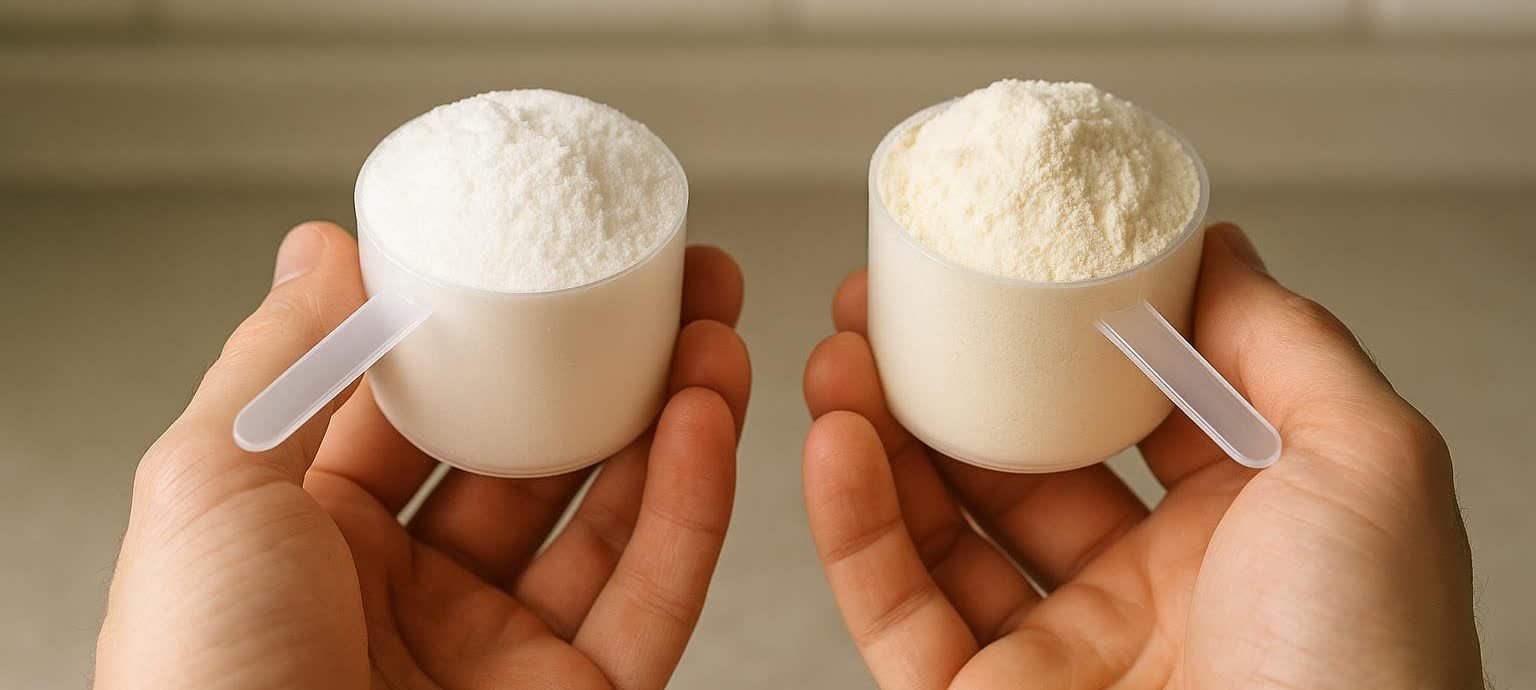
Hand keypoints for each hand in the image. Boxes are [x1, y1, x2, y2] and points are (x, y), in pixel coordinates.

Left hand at [94, 222, 750, 689]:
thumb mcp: (205, 496)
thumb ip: (277, 366)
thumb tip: (320, 250)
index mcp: (317, 545)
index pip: (422, 411)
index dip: (487, 332)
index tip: (541, 262)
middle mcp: (416, 599)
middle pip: (537, 458)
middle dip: (605, 368)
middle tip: (662, 287)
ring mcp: (504, 655)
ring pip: (613, 520)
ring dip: (672, 421)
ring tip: (709, 333)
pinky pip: (654, 597)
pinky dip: (692, 508)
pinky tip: (708, 424)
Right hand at [801, 224, 1482, 688]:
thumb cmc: (1370, 672)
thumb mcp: (1369, 467)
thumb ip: (1289, 344)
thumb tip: (1217, 249)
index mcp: (1240, 534)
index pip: (1127, 412)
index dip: (1058, 337)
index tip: (1002, 271)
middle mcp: (1146, 594)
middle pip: (1015, 465)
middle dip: (945, 380)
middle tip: (887, 307)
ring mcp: (1060, 658)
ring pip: (939, 534)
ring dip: (878, 438)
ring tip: (837, 357)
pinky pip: (898, 614)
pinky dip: (853, 531)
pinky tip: (833, 446)